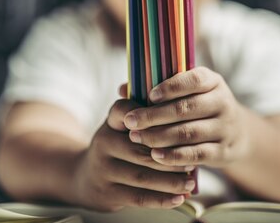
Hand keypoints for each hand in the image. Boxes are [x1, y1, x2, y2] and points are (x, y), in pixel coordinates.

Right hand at [71, 97, 195, 211]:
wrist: (84, 176)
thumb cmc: (119, 143)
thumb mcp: (125, 122)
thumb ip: (148, 108)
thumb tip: (178, 79)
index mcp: (112, 120)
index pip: (129, 110)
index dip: (153, 115)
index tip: (181, 120)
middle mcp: (104, 141)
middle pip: (141, 148)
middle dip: (171, 155)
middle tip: (194, 158)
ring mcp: (103, 169)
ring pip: (142, 175)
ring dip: (170, 180)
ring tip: (191, 182)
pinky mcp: (107, 193)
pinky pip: (137, 198)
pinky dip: (160, 199)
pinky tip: (179, 199)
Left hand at [122, 67, 249, 168]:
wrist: (236, 133)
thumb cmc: (200, 108)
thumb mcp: (189, 93)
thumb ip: (158, 89)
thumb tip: (123, 89)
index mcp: (212, 82)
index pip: (194, 80)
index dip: (171, 87)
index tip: (149, 95)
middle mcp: (222, 102)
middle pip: (187, 108)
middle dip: (155, 115)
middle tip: (130, 121)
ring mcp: (225, 128)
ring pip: (189, 132)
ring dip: (160, 136)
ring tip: (137, 138)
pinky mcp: (222, 151)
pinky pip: (196, 154)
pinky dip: (174, 156)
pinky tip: (155, 155)